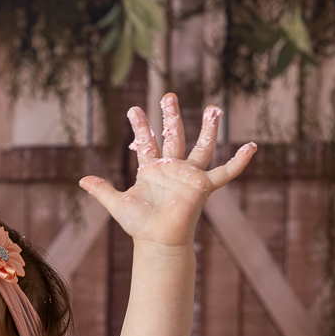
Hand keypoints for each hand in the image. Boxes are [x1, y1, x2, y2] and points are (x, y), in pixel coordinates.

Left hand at [79, 94, 254, 248]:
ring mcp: (189, 176)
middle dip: (171, 116)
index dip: (140, 126)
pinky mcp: (203, 186)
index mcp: (152, 170)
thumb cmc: (140, 225)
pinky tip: (252, 147)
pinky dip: (239, 162)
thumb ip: (102, 190)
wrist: (158, 241)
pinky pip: (225, 173)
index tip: (133, 109)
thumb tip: (81, 180)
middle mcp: (172, 169)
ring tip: (214, 107)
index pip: (146, 142)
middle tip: (168, 94)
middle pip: (174, 136)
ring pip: (202, 146)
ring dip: (208, 128)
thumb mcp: (117, 204)